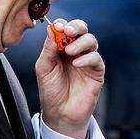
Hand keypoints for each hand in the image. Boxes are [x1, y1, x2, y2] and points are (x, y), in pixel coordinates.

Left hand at [35, 19, 103, 138]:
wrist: (60, 114)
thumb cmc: (50, 91)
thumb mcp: (43, 68)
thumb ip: (48, 49)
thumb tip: (52, 28)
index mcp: (61, 47)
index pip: (65, 28)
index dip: (63, 25)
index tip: (58, 26)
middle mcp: (75, 51)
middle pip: (82, 30)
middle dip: (76, 27)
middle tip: (68, 32)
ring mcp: (87, 60)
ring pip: (91, 41)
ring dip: (81, 42)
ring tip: (69, 51)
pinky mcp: (96, 72)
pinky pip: (96, 58)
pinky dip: (87, 58)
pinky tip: (77, 64)